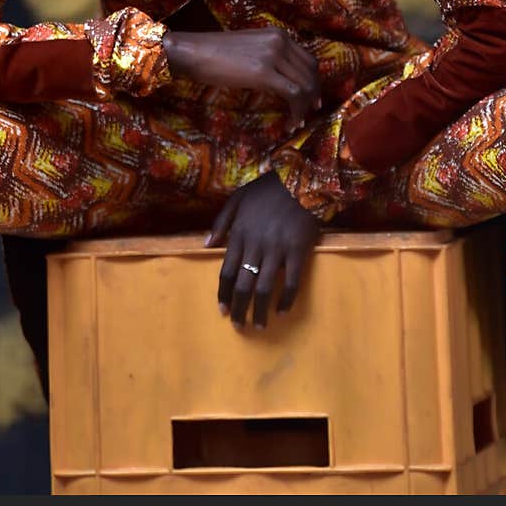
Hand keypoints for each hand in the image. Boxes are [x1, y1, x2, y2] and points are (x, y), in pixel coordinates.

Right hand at [163, 26, 321, 128]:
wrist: (194, 51)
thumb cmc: (215, 52)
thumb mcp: (251, 47)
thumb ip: (270, 56)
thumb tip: (283, 79)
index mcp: (279, 34)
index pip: (308, 60)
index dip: (314, 81)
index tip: (312, 98)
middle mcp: (281, 41)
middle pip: (310, 73)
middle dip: (313, 96)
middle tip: (310, 112)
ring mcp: (273, 55)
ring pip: (304, 85)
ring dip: (304, 107)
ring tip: (298, 121)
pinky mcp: (264, 72)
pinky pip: (292, 94)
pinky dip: (296, 111)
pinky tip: (291, 122)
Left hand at [206, 170, 319, 327]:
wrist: (300, 179)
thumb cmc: (267, 190)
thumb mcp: (237, 198)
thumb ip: (220, 222)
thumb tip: (206, 245)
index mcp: (239, 234)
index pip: (227, 272)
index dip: (224, 294)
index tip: (222, 310)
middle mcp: (255, 245)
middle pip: (243, 285)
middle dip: (239, 308)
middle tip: (238, 326)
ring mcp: (277, 249)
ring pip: (264, 287)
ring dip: (259, 311)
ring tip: (258, 326)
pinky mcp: (298, 251)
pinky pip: (292, 282)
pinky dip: (286, 300)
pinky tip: (282, 311)